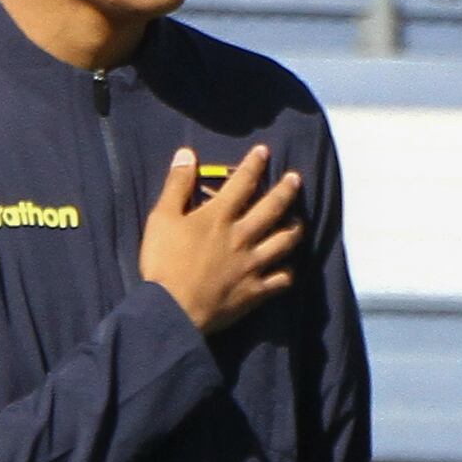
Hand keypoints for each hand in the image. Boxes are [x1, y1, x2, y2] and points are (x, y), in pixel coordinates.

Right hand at [140, 143, 304, 335]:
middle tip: (296, 179)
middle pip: (272, 208)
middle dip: (286, 190)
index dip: (254, 164)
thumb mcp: (161, 218)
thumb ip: (176, 185)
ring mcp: (252, 264)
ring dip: (295, 229)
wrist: (171, 309)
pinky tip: (288, 268)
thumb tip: (187, 154)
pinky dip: (287, 272)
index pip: (242, 182)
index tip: (263, 151)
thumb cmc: (163, 262)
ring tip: (299, 221)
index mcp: (219, 216)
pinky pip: (281, 280)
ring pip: (284, 241)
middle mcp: (242, 236)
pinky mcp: (254, 291)